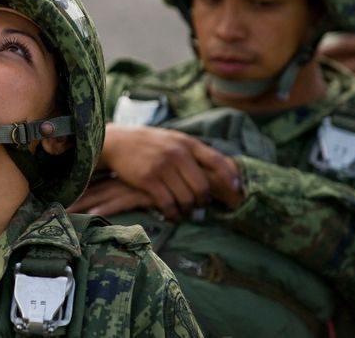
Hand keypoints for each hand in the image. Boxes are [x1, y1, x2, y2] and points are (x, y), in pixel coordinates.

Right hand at [78, 124, 239, 219]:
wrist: (117, 142)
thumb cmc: (149, 144)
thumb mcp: (173, 140)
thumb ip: (192, 152)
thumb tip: (220, 170)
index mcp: (187, 143)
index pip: (216, 161)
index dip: (230, 178)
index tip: (236, 190)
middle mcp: (177, 153)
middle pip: (203, 187)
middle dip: (203, 201)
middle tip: (199, 206)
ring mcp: (162, 166)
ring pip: (187, 198)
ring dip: (187, 209)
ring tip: (184, 210)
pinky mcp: (148, 179)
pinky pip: (168, 204)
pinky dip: (172, 213)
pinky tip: (171, 214)